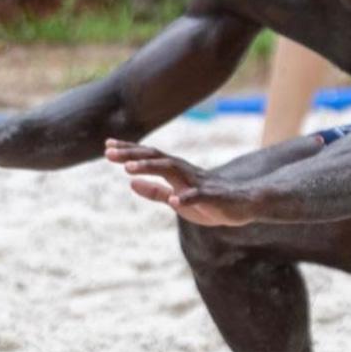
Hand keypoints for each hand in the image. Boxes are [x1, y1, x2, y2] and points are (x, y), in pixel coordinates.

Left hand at [105, 139, 256, 226]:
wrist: (243, 205)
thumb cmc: (209, 202)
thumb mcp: (176, 198)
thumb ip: (154, 192)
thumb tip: (130, 184)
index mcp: (176, 172)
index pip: (149, 157)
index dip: (128, 152)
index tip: (107, 146)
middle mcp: (185, 172)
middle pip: (156, 158)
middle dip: (132, 154)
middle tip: (108, 152)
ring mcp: (199, 183)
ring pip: (173, 170)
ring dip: (150, 168)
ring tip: (129, 169)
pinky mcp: (213, 197)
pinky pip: (198, 196)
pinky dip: (185, 197)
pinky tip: (174, 201)